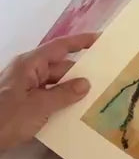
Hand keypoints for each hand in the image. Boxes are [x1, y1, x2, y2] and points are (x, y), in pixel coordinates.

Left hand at [0, 34, 96, 151]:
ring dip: (71, 91)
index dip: (81, 42)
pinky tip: (75, 112)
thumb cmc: (6, 117)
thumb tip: (86, 83)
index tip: (102, 40)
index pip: (60, 47)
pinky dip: (60, 102)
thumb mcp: (38, 106)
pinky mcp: (22, 103)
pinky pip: (46, 97)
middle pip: (60, 67)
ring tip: (97, 98)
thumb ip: (64, 94)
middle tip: (108, 80)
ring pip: (54, 84)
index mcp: (30, 64)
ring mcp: (24, 87)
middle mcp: (27, 71)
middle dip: (81, 74)